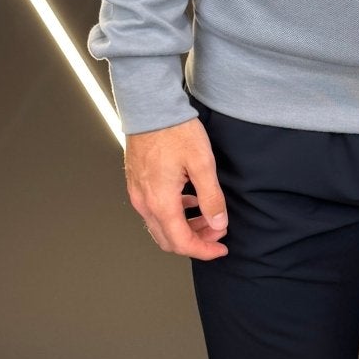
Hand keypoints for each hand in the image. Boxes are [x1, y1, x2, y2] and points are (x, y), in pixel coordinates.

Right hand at [123, 116, 229, 258]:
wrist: (150, 108)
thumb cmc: (174, 130)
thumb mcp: (202, 163)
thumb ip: (211, 198)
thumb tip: (218, 223)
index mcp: (161, 202)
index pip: (182, 242)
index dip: (204, 251)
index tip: (220, 248)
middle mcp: (145, 203)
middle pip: (169, 240)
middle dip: (196, 242)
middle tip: (218, 233)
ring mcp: (138, 194)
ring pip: (161, 227)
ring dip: (185, 229)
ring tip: (208, 218)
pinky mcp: (137, 184)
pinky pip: (154, 211)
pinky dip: (175, 215)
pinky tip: (191, 202)